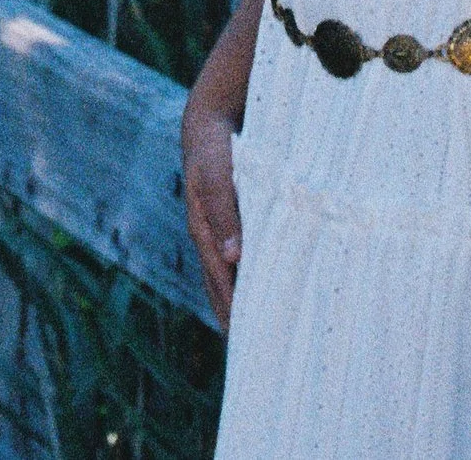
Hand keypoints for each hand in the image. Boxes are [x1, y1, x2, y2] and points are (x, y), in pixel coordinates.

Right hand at [179, 87, 243, 326]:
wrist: (210, 121)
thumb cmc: (215, 149)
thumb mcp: (217, 177)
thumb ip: (224, 213)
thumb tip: (233, 257)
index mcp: (203, 232)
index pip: (220, 282)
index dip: (232, 310)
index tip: (247, 338)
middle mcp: (210, 238)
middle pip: (220, 286)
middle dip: (235, 315)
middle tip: (257, 347)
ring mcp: (218, 231)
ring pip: (229, 275)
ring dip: (244, 298)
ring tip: (262, 326)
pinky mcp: (232, 221)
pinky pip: (240, 256)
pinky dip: (249, 275)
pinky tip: (266, 283)